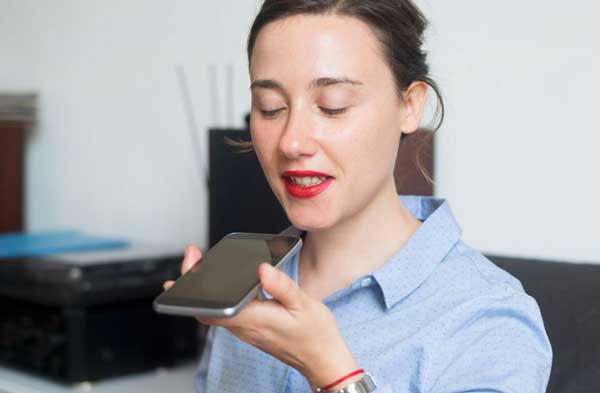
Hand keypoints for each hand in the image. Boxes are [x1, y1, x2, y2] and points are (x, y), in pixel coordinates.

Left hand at [162, 245, 360, 388]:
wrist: (323, 360)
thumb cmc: (316, 335)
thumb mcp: (303, 305)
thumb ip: (281, 286)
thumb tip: (263, 269)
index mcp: (254, 320)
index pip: (212, 307)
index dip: (193, 288)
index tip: (190, 264)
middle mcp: (245, 327)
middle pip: (207, 308)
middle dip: (194, 283)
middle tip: (193, 258)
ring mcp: (248, 330)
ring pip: (217, 311)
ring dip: (206, 290)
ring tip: (204, 266)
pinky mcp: (253, 330)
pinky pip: (229, 313)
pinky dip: (222, 296)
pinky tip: (228, 283)